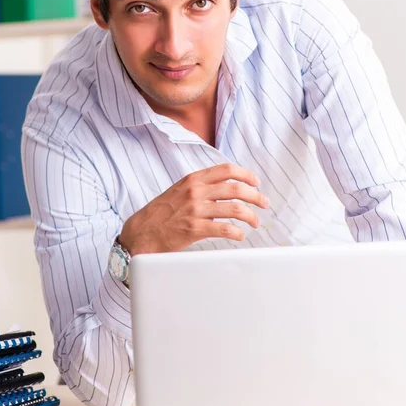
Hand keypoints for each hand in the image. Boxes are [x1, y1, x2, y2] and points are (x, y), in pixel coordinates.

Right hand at [120, 163, 268, 254]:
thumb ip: (200, 186)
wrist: (141, 232)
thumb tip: (225, 186)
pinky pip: (224, 229)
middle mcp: (195, 192)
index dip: (246, 175)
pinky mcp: (194, 229)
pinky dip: (237, 232)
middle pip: (236, 188)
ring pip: (234, 209)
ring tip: (255, 222)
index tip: (256, 183)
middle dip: (255, 196)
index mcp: (193, 179)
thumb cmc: (161, 213)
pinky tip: (240, 235)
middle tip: (264, 203)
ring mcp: (195, 210)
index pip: (226, 170)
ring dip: (250, 216)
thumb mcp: (179, 190)